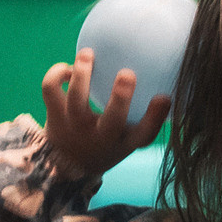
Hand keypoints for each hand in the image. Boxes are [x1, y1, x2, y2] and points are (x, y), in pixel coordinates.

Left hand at [40, 50, 170, 183]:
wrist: (66, 167)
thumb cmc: (107, 144)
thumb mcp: (129, 139)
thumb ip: (147, 118)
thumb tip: (171, 83)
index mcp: (124, 141)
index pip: (144, 134)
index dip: (155, 116)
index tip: (164, 97)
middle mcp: (101, 136)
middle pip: (112, 120)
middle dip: (121, 97)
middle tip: (127, 74)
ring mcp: (75, 126)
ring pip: (76, 100)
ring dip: (82, 74)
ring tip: (87, 54)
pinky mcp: (55, 116)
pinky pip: (50, 90)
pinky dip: (57, 74)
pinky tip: (68, 68)